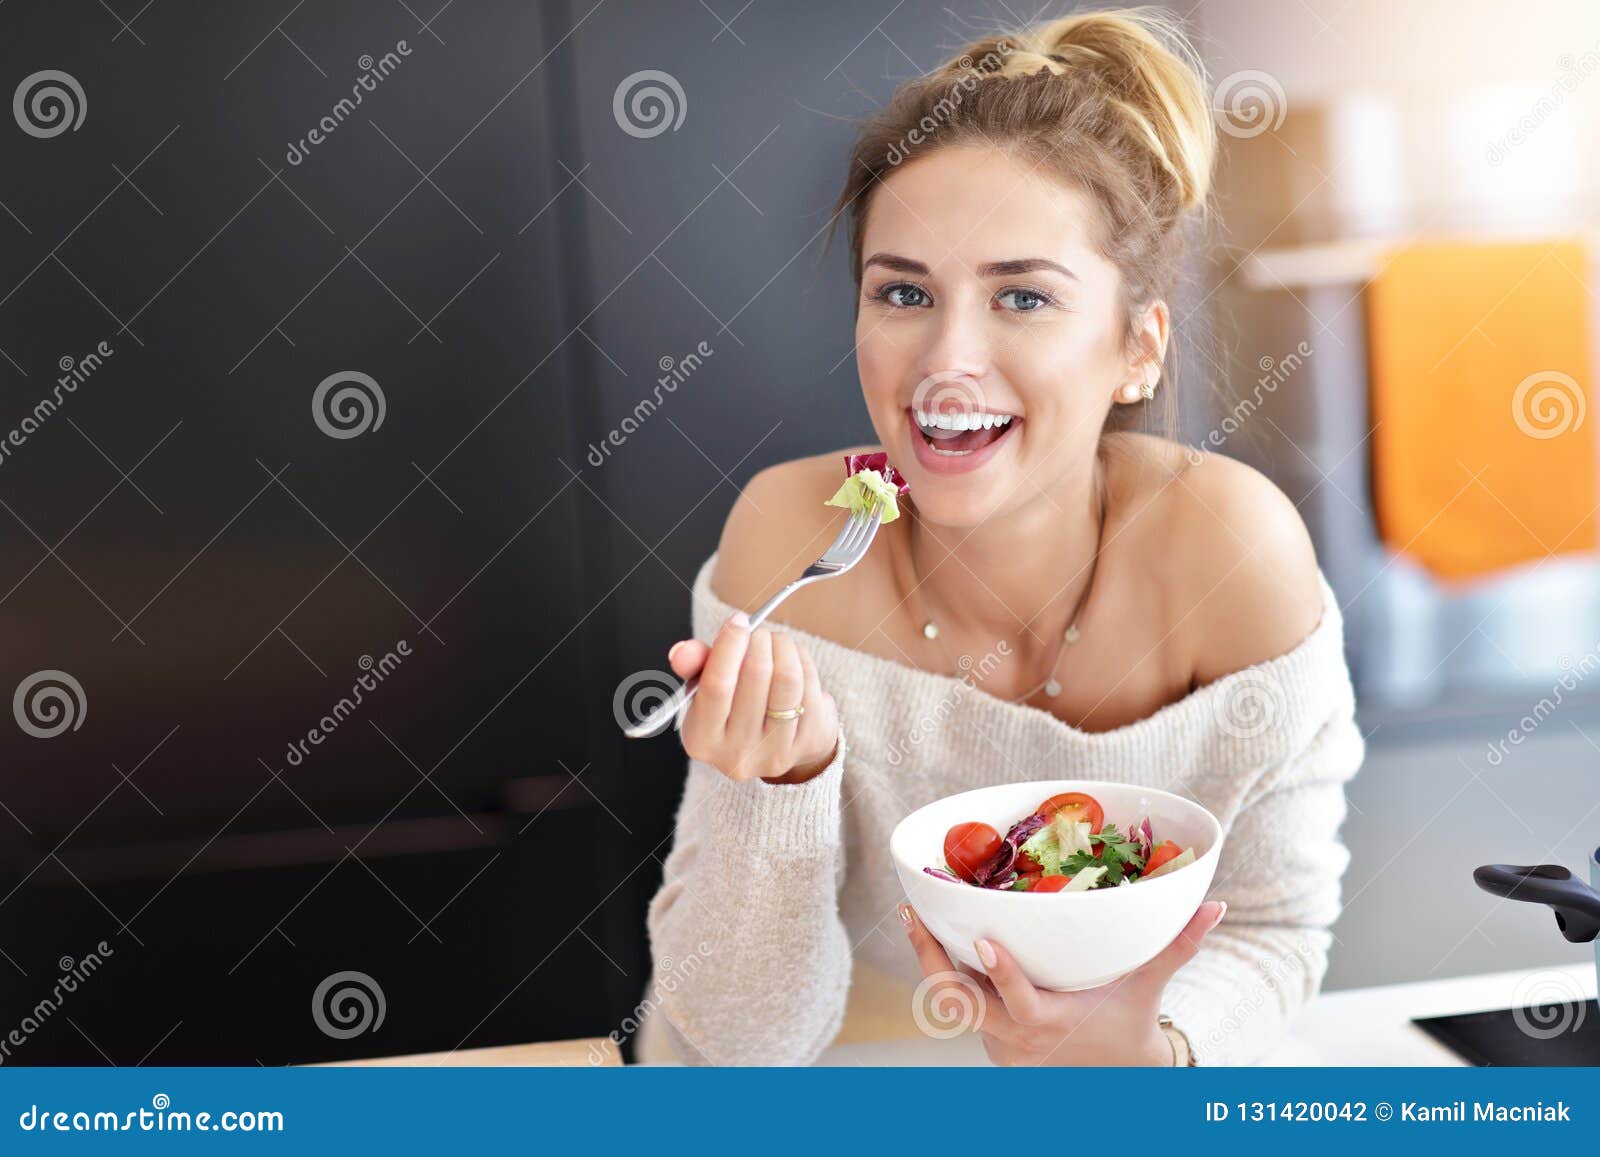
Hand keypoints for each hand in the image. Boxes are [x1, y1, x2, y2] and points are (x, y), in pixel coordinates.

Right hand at [668, 611, 839, 784]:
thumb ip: (693, 665)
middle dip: (760, 640)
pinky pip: (811, 688)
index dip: (729, 645)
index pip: (716, 685)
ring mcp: (776, 752)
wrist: (775, 745)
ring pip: (788, 680)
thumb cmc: (735, 708)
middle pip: (756, 676)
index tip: (738, 620)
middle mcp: (737, 753)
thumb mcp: (705, 688)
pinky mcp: (808, 744)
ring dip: (784, 647)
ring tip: (777, 642)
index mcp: (702, 740)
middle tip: (759, 632)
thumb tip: (682, 650)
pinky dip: (803, 664)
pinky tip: (795, 662)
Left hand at [900, 898, 1227, 1064]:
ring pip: (949, 1005)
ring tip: (913, 916)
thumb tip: (1214, 905)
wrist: (1113, 1073)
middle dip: (932, 960)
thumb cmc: (1128, 1021)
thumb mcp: (1147, 986)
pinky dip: (943, 974)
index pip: (1019, 1003)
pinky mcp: (987, 1036)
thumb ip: (1176, 947)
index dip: (1001, 974)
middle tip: (914, 914)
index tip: (983, 940)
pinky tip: (930, 935)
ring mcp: (995, 1040)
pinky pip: (956, 1006)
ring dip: (929, 962)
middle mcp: (1016, 1036)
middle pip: (959, 1004)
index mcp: (1051, 1023)